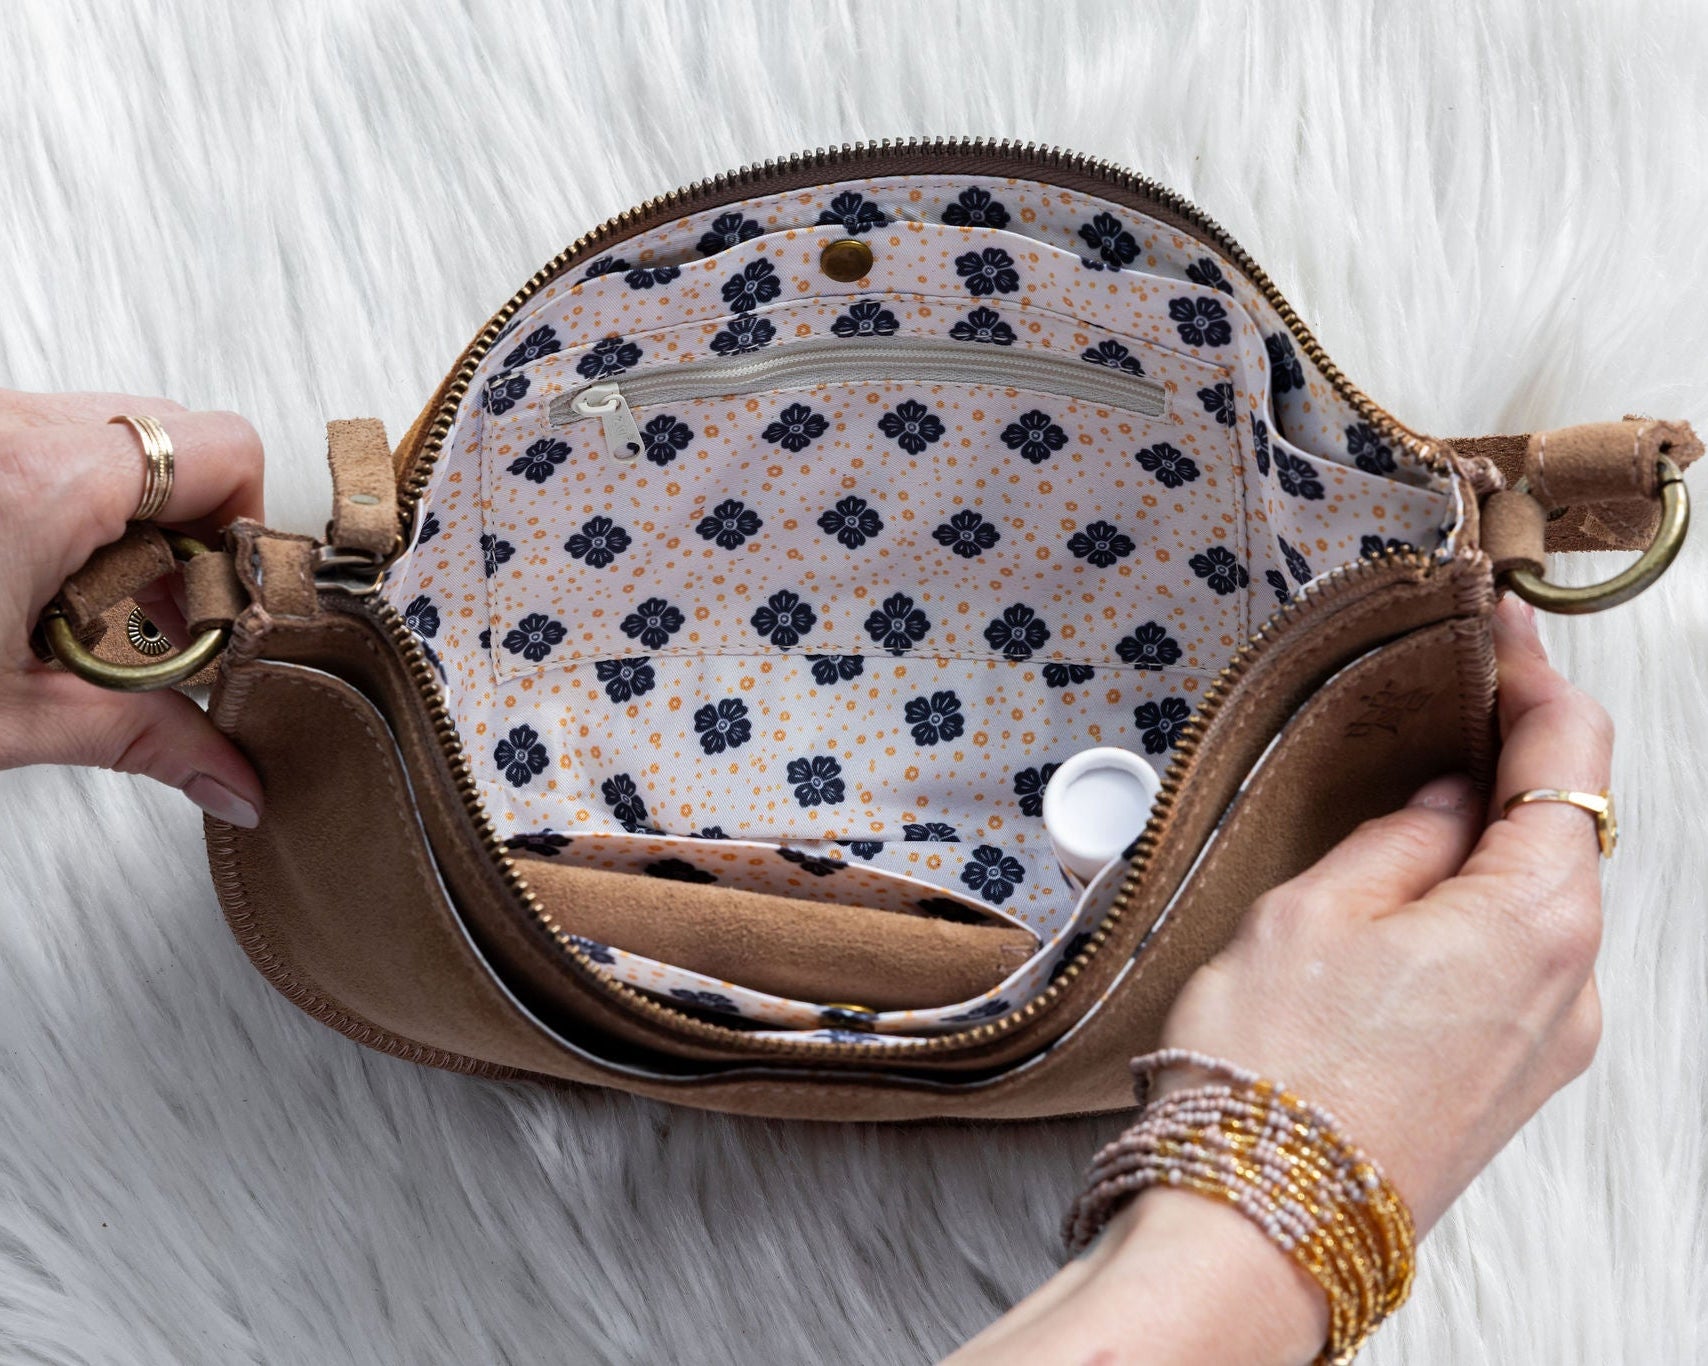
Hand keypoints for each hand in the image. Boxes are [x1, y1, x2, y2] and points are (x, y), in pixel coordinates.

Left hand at [0, 388, 264, 824]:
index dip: (247, 526)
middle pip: (169, 433)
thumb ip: (143, 738)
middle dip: (188, 526)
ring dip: (121, 519)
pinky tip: (25, 581)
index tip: (227, 599)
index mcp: (37, 481)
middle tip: (160, 613)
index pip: (220, 449)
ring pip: (102, 434)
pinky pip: (37, 443)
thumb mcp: (5, 717)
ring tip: (77, 606)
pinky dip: (59, 507)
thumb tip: (230, 778)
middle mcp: (1, 425)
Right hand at [952, 594, 1609, 1363]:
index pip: (1569, 758)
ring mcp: (1546, 1049)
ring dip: (1486, 845)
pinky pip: (1513, 969)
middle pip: (1566, 835)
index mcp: (1537, 919)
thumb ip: (1399, 838)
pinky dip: (1475, 915)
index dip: (1537, 675)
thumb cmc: (1273, 1075)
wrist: (1252, 1232)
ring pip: (1535, 907)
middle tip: (1447, 702)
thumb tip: (1443, 802)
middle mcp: (1572, 989)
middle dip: (1512, 761)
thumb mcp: (1315, 912)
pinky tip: (1408, 905)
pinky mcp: (1507, 1088)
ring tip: (1405, 808)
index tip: (1502, 620)